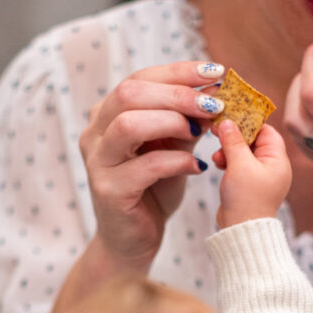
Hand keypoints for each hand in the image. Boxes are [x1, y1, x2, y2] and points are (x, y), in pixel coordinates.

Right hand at [79, 61, 225, 269]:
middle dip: (177, 94)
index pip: (140, 78)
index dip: (179, 72)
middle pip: (129, 94)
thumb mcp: (173, 146)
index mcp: (107, 114)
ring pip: (128, 125)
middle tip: (213, 104)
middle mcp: (95, 132)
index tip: (217, 72)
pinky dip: (176, 162)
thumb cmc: (154, 188)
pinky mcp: (108, 190)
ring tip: (201, 133)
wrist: (134, 240)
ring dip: (172, 122)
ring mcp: (97, 161)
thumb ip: (188, 119)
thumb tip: (215, 89)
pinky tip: (197, 167)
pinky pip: (144, 166)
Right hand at [212, 121, 291, 228]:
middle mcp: (272, 166)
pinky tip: (218, 164)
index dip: (249, 121)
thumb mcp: (239, 164)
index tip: (231, 115)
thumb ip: (233, 140)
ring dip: (229, 149)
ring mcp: (260, 175)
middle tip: (217, 130)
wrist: (241, 230)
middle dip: (235, 136)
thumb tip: (228, 121)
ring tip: (217, 156)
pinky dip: (228, 161)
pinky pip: (238, 164)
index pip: (266, 130)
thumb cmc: (246, 199)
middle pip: (254, 139)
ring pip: (243, 151)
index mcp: (278, 160)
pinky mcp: (248, 183)